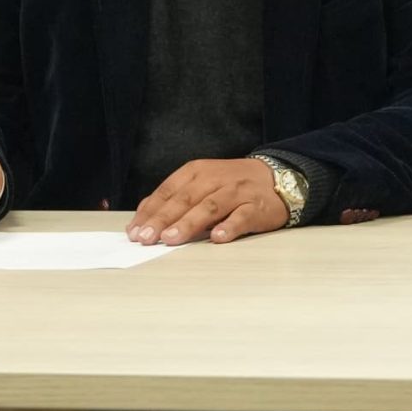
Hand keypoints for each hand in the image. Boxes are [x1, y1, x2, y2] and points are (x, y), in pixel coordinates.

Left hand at [127, 157, 287, 245]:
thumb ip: (174, 199)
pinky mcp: (256, 206)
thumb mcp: (201, 184)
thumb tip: (142, 218)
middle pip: (185, 199)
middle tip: (147, 237)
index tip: (134, 231)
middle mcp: (215, 178)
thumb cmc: (231, 186)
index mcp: (197, 171)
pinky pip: (242, 216)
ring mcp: (237, 191)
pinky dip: (229, 226)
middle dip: (163, 219)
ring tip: (172, 238)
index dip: (150, 211)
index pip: (168, 191)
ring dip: (189, 223)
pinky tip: (217, 238)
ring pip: (209, 206)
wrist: (276, 179)